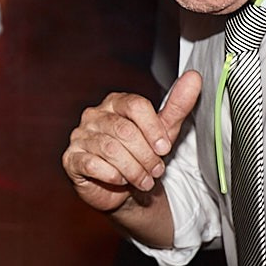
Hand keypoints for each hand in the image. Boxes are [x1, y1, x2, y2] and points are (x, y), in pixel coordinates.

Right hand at [62, 72, 201, 213]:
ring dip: (133, 169)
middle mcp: (95, 115)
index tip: (165, 148)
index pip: (136, 105)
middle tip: (156, 170)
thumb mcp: (163, 132)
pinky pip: (92, 164)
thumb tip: (194, 77)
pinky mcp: (71, 158)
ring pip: (110, 149)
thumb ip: (177, 105)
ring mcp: (80, 135)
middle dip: (145, 155)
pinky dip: (112, 176)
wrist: (123, 188)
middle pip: (125, 130)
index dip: (154, 129)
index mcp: (116, 102)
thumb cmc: (141, 155)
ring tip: (144, 180)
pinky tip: (121, 181)